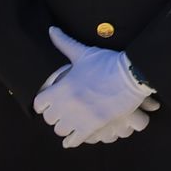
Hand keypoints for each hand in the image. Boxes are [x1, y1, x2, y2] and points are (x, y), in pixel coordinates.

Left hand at [33, 27, 154, 147]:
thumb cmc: (107, 63)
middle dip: (54, 115)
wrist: (131, 76)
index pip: (39, 103)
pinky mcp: (92, 126)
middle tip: (61, 111)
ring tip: (69, 122)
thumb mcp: (83, 53)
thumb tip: (51, 29)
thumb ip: (64, 43)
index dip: (43, 102)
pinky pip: (73, 141)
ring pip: (60, 130)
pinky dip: (71, 141)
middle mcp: (67, 105)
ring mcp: (79, 117)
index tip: (49, 101)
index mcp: (62, 87)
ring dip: (63, 126)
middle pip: (49, 119)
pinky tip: (72, 139)